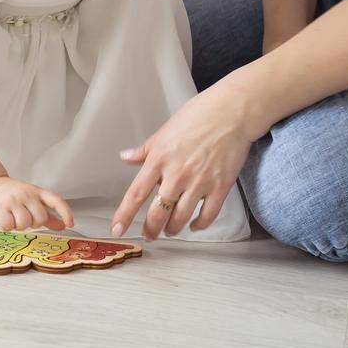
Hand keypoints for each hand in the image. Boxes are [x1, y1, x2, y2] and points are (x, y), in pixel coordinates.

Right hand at [0, 176, 74, 231]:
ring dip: (18, 226)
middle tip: (24, 217)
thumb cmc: (14, 196)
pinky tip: (4, 218)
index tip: (70, 223)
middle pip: (40, 219)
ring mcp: (13, 200)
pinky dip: (6, 226)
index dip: (65, 212)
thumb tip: (63, 225)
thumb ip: (48, 215)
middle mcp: (27, 194)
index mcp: (37, 192)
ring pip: (24, 224)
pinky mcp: (0, 207)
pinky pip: (8, 225)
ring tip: (13, 217)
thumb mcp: (33, 200)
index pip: (56, 200)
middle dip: (33, 223)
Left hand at [110, 82, 263, 239]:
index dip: (124, 215)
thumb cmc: (198, 116)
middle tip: (149, 234)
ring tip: (170, 230)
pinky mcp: (220, 187)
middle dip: (151, 229)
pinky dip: (199, 225)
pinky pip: (207, 216)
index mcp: (159, 159)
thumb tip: (125, 157)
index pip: (136, 193)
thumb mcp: (164, 131)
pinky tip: (194, 225)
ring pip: (180, 218)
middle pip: (158, 213)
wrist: (231, 113)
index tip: (117, 230)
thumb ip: (144, 149)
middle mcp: (177, 174)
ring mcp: (199, 182)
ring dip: (173, 229)